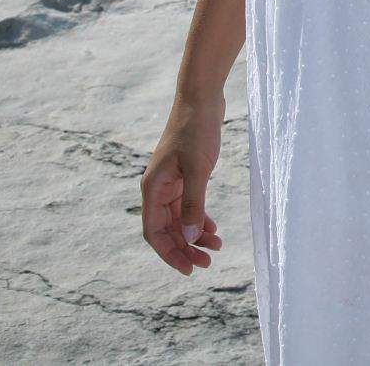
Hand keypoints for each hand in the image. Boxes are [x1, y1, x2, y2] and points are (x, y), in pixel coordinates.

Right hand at [140, 94, 226, 275]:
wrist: (201, 100)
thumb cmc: (196, 130)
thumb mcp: (198, 169)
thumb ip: (194, 203)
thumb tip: (191, 236)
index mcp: (153, 189)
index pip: (154, 232)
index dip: (169, 253)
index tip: (189, 268)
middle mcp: (158, 189)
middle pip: (167, 229)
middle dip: (185, 248)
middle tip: (207, 263)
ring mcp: (171, 182)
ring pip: (179, 219)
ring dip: (194, 235)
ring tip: (217, 247)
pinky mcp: (185, 175)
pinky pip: (188, 205)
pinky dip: (199, 218)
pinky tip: (213, 228)